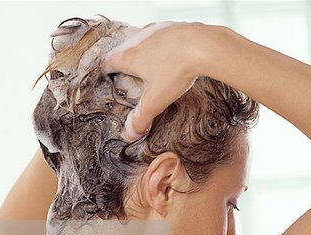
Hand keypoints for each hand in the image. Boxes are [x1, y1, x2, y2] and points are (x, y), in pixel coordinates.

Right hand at [102, 21, 205, 141]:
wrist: (203, 46)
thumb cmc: (177, 70)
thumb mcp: (156, 100)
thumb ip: (141, 118)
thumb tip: (129, 134)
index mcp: (129, 56)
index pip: (108, 62)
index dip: (106, 72)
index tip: (110, 80)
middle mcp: (138, 39)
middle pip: (123, 49)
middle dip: (123, 63)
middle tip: (129, 76)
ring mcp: (155, 30)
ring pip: (141, 40)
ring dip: (142, 52)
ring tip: (150, 67)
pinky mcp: (172, 25)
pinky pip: (160, 36)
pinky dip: (161, 46)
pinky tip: (171, 57)